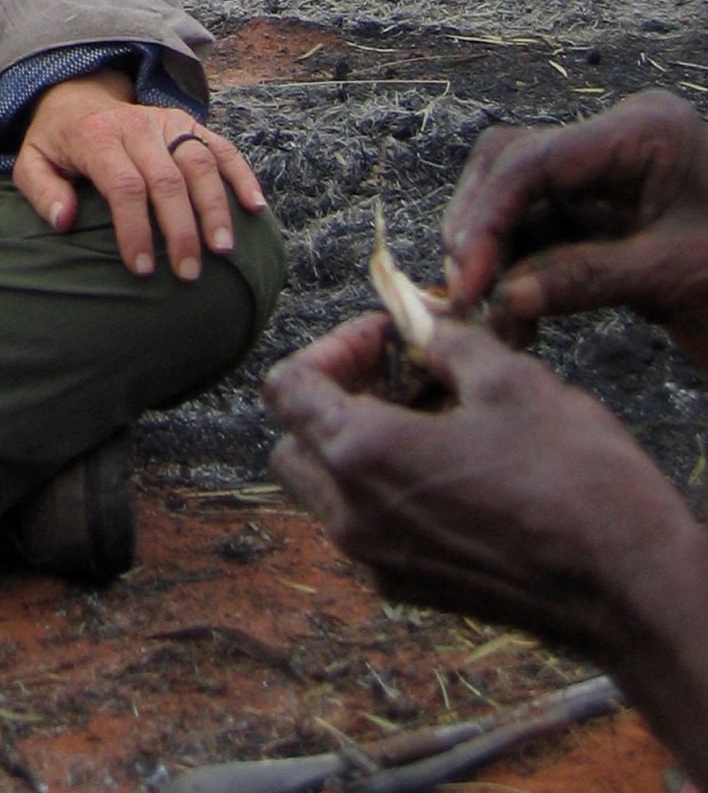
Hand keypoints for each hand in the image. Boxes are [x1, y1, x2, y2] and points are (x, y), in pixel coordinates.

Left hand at [12, 72, 266, 279]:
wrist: (79, 95)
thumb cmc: (58, 142)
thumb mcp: (31, 161)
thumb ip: (41, 191)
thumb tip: (64, 220)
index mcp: (97, 138)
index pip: (123, 185)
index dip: (135, 228)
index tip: (142, 269)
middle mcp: (137, 126)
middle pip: (167, 179)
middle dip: (180, 230)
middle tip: (188, 273)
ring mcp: (167, 122)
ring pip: (199, 162)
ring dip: (215, 207)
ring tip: (223, 250)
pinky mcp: (188, 123)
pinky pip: (222, 146)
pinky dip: (241, 174)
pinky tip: (255, 207)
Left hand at [266, 313, 707, 685]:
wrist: (633, 594)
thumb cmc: (575, 482)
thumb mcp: (511, 379)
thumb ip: (448, 343)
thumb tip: (424, 327)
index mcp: (362, 456)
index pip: (287, 388)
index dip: (333, 348)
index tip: (389, 338)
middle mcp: (353, 517)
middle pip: (294, 442)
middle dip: (332, 398)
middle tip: (402, 376)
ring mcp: (380, 563)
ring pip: (327, 490)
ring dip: (357, 446)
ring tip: (436, 417)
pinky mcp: (414, 590)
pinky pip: (366, 528)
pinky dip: (385, 489)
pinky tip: (453, 467)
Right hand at [442, 90, 707, 365]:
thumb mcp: (677, 280)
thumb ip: (584, 280)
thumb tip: (501, 297)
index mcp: (645, 133)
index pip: (537, 159)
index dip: (487, 217)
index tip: (465, 277)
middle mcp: (619, 142)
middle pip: (516, 164)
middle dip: (481, 227)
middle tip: (463, 291)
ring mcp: (612, 178)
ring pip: (521, 200)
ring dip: (496, 255)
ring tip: (486, 315)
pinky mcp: (610, 216)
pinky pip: (545, 233)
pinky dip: (523, 272)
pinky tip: (517, 316)